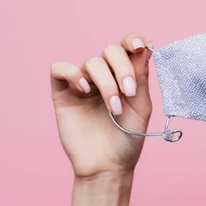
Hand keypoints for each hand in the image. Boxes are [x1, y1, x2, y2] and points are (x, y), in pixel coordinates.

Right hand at [50, 35, 152, 178]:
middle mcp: (104, 76)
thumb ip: (141, 77)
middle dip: (122, 68)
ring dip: (106, 83)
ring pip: (92, 62)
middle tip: (129, 93)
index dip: (131, 40)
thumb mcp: (141, 106)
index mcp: (125, 76)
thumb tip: (145, 46)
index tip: (138, 46)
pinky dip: (73, 74)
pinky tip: (85, 90)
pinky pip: (60, 68)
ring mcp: (83, 83)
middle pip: (110, 50)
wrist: (108, 166)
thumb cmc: (128, 138)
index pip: (126, 47)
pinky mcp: (63, 93)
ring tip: (114, 108)